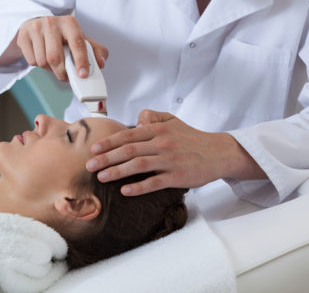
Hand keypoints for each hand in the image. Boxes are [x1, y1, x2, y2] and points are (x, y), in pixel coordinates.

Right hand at [16, 15, 107, 80]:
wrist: (38, 24)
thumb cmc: (63, 35)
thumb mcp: (81, 39)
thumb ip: (95, 51)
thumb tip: (101, 63)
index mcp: (70, 22)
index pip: (77, 43)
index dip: (81, 60)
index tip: (82, 75)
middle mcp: (51, 23)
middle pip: (55, 57)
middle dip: (62, 72)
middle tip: (66, 76)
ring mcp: (35, 28)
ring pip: (42, 61)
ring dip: (50, 69)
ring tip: (54, 63)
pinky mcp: (23, 36)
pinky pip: (32, 61)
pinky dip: (39, 65)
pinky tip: (43, 57)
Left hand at [86, 109, 265, 195]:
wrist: (219, 153)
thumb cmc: (192, 138)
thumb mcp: (173, 120)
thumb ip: (153, 117)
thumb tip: (137, 118)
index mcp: (159, 129)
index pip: (128, 135)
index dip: (109, 142)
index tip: (94, 149)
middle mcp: (163, 143)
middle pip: (129, 150)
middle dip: (106, 158)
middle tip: (89, 166)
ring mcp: (170, 160)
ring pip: (139, 165)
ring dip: (117, 172)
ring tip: (102, 178)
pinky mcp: (178, 176)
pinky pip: (154, 182)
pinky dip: (139, 187)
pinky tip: (125, 191)